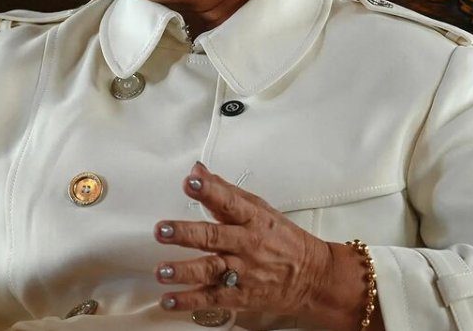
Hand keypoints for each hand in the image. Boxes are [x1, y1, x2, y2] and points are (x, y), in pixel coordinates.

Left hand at [153, 162, 372, 330]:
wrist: (311, 277)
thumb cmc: (282, 239)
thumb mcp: (259, 208)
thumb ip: (225, 191)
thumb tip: (197, 170)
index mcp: (252, 218)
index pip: (229, 201)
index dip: (209, 191)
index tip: (192, 181)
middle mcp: (245, 244)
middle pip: (213, 237)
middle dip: (185, 233)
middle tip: (162, 230)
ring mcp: (242, 271)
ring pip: (210, 270)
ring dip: (184, 271)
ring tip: (161, 270)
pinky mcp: (239, 295)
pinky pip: (211, 298)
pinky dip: (189, 301)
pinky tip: (169, 300)